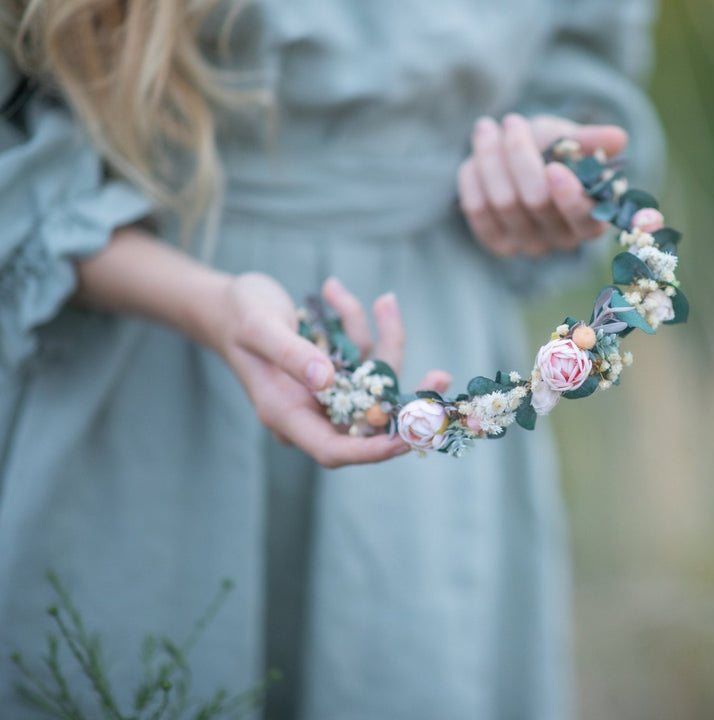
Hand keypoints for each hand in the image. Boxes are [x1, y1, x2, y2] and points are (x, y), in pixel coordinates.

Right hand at [211, 274, 451, 467]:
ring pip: (374, 380)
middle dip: (406, 396)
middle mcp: (311, 409)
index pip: (334, 450)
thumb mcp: (258, 327)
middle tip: (442, 376)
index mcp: (286, 414)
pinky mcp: (336, 370)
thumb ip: (290, 353)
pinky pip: (364, 355)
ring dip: (387, 339)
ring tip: (385, 301)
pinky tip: (335, 291)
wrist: (224, 304)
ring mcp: (326, 391)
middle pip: (368, 419)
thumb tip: (326, 380)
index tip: (409, 439)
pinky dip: (361, 324)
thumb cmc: (236, 315)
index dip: (372, 450)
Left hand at [458, 113, 627, 257]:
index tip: (553, 167)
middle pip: (536, 201)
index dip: (569, 197)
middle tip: (513, 121)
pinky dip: (473, 178)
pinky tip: (474, 159)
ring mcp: (528, 245)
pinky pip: (477, 210)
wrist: (514, 164)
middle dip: (520, 155)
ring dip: (491, 158)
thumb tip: (620, 137)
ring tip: (487, 128)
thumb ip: (590, 140)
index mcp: (590, 217)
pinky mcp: (498, 244)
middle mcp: (561, 239)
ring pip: (503, 201)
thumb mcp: (569, 139)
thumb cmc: (550, 151)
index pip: (586, 219)